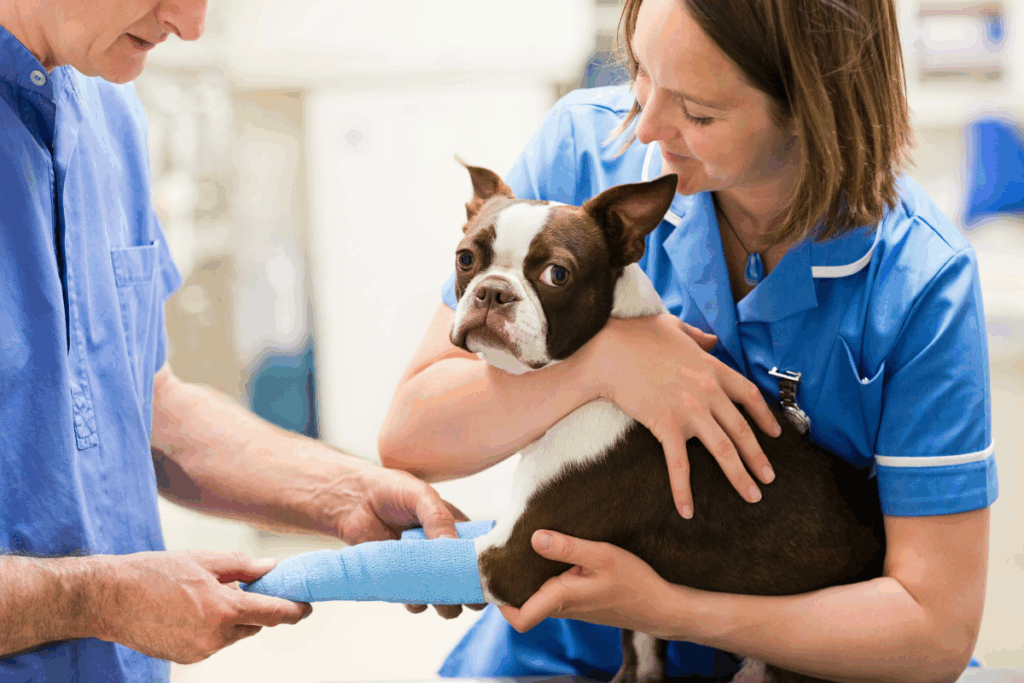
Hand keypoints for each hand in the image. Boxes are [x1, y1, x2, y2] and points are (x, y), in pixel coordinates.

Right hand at [93, 551, 311, 663]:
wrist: (108, 598)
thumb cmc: (153, 574)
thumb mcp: (203, 560)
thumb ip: (242, 566)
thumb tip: (270, 568)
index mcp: (223, 609)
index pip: (273, 613)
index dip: (294, 610)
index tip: (306, 607)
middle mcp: (214, 636)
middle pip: (253, 625)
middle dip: (254, 608)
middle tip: (242, 586)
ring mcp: (199, 651)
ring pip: (232, 634)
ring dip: (230, 618)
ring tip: (202, 594)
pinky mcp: (185, 658)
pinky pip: (211, 642)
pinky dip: (211, 627)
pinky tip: (189, 610)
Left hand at [337, 463, 483, 618]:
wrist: (353, 501)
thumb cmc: (391, 490)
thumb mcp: (421, 496)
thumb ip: (439, 518)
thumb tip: (453, 546)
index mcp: (457, 529)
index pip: (480, 553)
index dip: (485, 567)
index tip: (484, 576)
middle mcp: (444, 552)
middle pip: (467, 581)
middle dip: (468, 592)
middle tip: (462, 592)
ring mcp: (424, 568)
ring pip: (446, 598)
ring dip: (446, 604)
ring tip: (438, 597)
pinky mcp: (402, 580)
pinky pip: (417, 602)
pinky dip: (417, 603)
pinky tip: (411, 593)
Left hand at [498, 530, 678, 637]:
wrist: (661, 607)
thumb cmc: (634, 582)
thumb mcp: (602, 556)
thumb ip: (568, 547)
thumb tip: (535, 538)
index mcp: (562, 599)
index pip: (519, 618)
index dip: (500, 602)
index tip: (495, 575)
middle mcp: (562, 607)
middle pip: (523, 603)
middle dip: (511, 581)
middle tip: (506, 551)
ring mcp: (571, 607)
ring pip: (538, 597)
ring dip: (529, 576)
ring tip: (526, 547)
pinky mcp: (581, 602)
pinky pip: (553, 592)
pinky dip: (547, 576)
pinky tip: (554, 554)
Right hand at [584, 314, 779, 517]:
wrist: (608, 351)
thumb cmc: (635, 335)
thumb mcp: (672, 326)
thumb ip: (697, 335)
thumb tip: (712, 340)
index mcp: (711, 368)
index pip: (748, 395)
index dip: (765, 416)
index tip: (775, 434)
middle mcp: (707, 392)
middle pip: (742, 429)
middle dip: (758, 457)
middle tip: (768, 478)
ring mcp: (689, 410)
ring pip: (723, 449)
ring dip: (740, 475)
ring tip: (752, 495)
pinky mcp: (666, 425)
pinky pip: (679, 464)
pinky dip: (684, 490)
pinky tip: (687, 510)